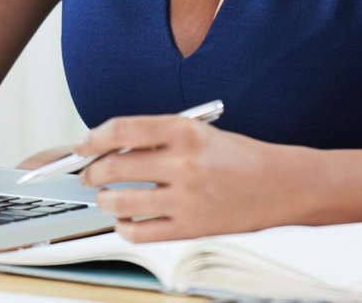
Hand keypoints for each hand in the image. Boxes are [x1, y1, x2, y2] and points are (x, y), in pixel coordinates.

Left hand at [76, 113, 287, 241]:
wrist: (279, 185)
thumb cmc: (238, 156)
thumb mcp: (198, 131)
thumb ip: (157, 138)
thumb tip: (110, 146)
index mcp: (184, 131)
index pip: (121, 130)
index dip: (93, 138)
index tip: (83, 145)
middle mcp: (183, 163)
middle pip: (114, 167)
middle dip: (91, 172)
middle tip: (88, 174)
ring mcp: (185, 198)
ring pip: (119, 202)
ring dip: (103, 200)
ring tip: (105, 198)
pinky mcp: (189, 228)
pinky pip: (139, 232)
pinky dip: (123, 227)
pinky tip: (125, 220)